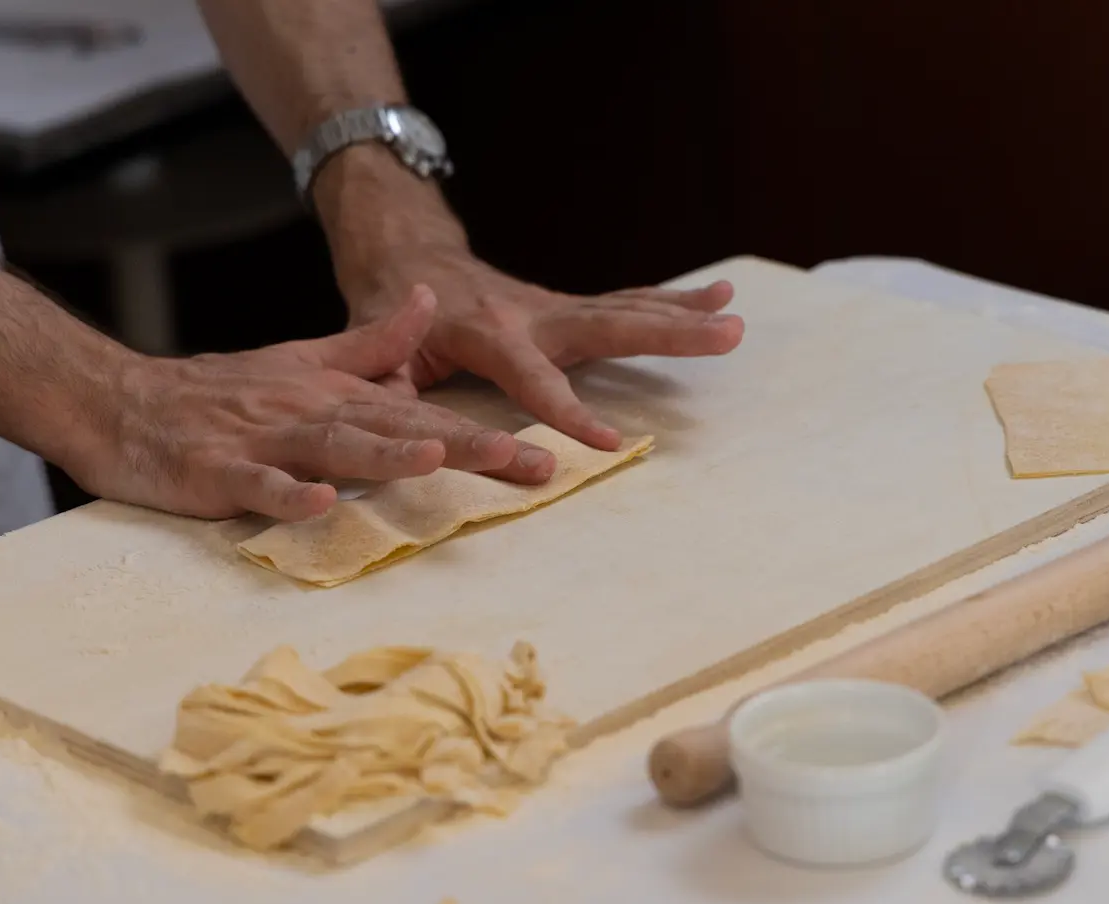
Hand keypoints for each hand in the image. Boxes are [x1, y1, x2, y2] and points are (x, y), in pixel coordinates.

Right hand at [65, 286, 555, 523]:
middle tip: (530, 462)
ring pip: (335, 447)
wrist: (121, 400)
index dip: (484, 428)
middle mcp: (309, 412)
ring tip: (440, 460)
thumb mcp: (302, 361)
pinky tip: (322, 503)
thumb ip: (372, 343)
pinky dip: (289, 494)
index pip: (422, 413)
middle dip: (466, 445)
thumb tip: (430, 304)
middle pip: (396, 428)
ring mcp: (264, 441)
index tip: (547, 448)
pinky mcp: (218, 472)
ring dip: (388, 456)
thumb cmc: (218, 391)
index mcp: (334, 393)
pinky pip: (257, 485)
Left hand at [344, 246, 744, 450]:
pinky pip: (626, 305)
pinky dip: (671, 302)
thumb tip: (401, 434)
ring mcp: (554, 307)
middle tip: (725, 334)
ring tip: (734, 316)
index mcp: (484, 333)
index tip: (607, 442)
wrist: (407, 256)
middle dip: (668, 333)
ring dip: (683, 313)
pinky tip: (717, 298)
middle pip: (609, 325)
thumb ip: (388, 388)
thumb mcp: (373, 350)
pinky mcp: (568, 308)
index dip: (566, 411)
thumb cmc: (388, 313)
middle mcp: (530, 314)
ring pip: (627, 309)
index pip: (532, 378)